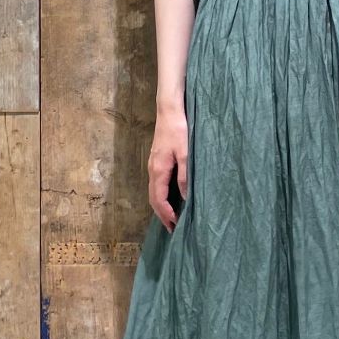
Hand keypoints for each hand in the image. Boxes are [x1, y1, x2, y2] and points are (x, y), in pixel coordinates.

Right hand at [149, 106, 188, 231]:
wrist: (169, 111)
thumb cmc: (178, 130)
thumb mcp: (186, 154)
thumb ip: (185, 176)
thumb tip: (186, 197)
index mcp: (159, 170)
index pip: (159, 199)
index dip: (166, 214)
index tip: (175, 225)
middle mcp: (152, 170)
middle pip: (153, 199)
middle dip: (162, 214)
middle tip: (172, 228)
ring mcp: (153, 165)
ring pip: (154, 192)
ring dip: (161, 206)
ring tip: (171, 217)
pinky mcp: (157, 161)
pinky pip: (156, 184)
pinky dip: (161, 196)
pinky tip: (170, 198)